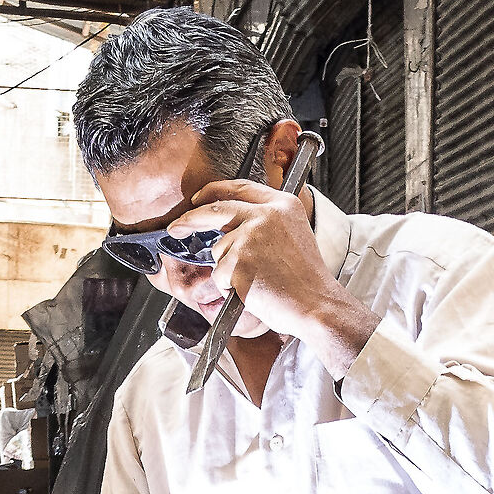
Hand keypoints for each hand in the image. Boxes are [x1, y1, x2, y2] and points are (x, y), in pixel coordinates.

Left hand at [175, 180, 376, 370]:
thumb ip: (267, 222)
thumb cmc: (306, 281)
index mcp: (282, 204)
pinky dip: (230, 288)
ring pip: (219, 250)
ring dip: (229, 270)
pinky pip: (220, 275)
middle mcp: (266, 214)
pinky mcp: (239, 260)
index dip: (214, 191)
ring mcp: (250, 236)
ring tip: (257, 281)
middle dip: (190, 218)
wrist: (316, 305)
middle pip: (216, 209)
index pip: (240, 188)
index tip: (198, 199)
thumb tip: (232, 225)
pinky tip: (253, 290)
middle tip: (176, 227)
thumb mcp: (294, 235)